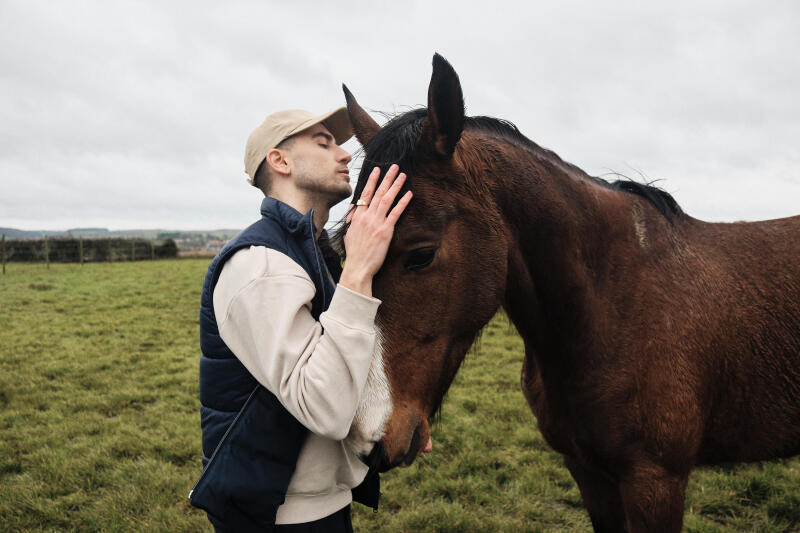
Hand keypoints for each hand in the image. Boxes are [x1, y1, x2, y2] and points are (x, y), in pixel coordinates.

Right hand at [339, 164, 412, 296]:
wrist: (358, 267)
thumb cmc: (354, 253)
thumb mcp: (349, 234)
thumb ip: (354, 220)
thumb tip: (356, 211)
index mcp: (357, 216)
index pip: (365, 194)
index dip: (372, 181)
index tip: (377, 170)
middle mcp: (366, 217)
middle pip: (378, 193)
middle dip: (387, 178)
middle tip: (394, 167)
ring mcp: (376, 223)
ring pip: (387, 199)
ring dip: (395, 186)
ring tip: (403, 176)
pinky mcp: (386, 231)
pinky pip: (395, 213)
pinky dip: (403, 203)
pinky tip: (409, 194)